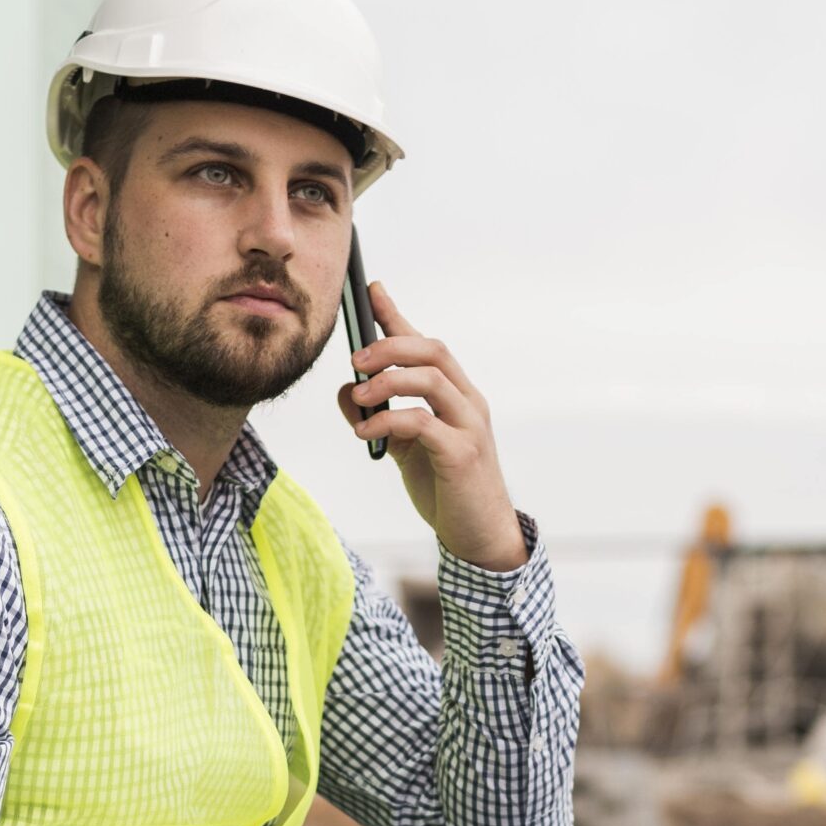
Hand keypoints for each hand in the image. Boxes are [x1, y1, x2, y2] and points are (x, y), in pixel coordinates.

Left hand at [336, 284, 527, 571]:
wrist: (480, 535)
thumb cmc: (446, 489)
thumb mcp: (405, 448)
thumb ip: (378, 416)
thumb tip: (345, 390)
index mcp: (457, 396)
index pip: (426, 345)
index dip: (397, 315)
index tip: (371, 290)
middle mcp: (468, 402)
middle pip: (431, 350)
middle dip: (388, 346)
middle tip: (354, 360)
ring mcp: (469, 426)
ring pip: (429, 378)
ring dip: (387, 381)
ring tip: (359, 397)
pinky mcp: (461, 453)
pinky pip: (422, 422)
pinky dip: (389, 420)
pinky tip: (367, 433)